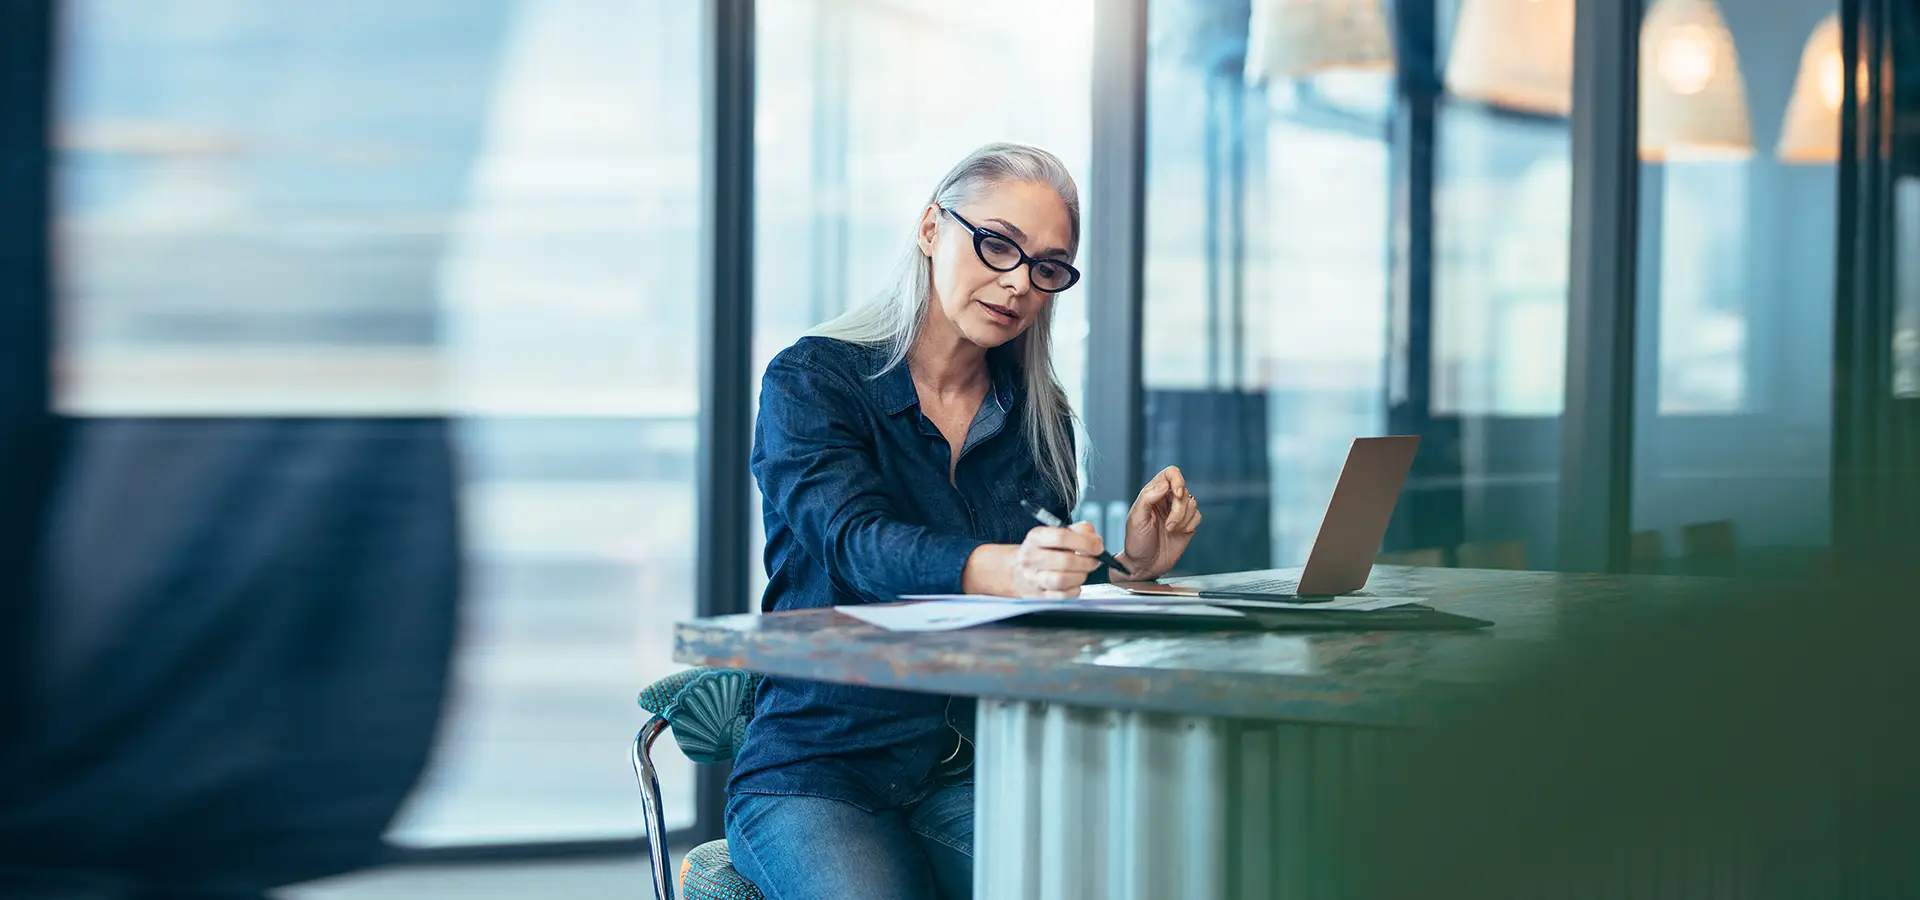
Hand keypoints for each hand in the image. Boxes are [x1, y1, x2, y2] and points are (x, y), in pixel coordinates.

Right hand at [1007, 522, 1103, 597]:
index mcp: (1036, 538)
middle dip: (1086, 562)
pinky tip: (1075, 583)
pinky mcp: (1040, 595)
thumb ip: (1080, 531)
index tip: (1097, 547)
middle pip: (1065, 561)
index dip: (1084, 542)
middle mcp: (1031, 558)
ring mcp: (1034, 578)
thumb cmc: (1043, 550)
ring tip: (1083, 571)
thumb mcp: (1057, 533)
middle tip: (1094, 561)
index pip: (1061, 537)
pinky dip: (1075, 589)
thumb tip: (1095, 541)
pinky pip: (1063, 596)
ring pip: (1063, 580)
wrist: (1019, 570)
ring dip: (1081, 576)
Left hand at [1111, 466, 1201, 581]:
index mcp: (1152, 494)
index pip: (1170, 474)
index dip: (1177, 480)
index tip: (1177, 494)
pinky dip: (1189, 525)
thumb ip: (1147, 498)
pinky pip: (1197, 516)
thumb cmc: (1136, 542)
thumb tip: (1163, 485)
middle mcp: (1166, 500)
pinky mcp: (1187, 524)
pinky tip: (1178, 533)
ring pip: (1192, 503)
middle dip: (1179, 509)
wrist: (1144, 565)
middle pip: (1184, 490)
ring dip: (1182, 519)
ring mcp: (1178, 512)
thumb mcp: (1136, 518)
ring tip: (1169, 530)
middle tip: (1169, 525)